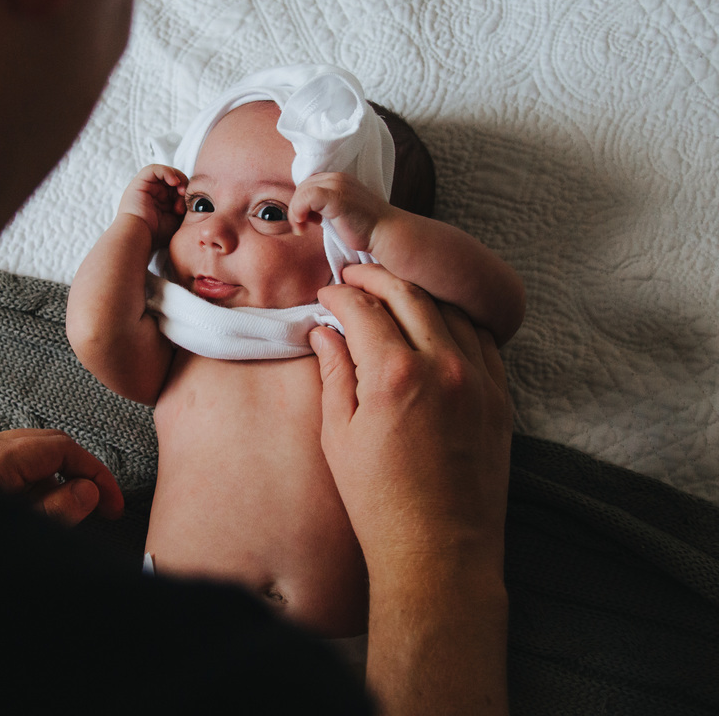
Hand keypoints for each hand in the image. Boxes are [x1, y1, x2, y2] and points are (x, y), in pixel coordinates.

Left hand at [0, 429, 123, 525]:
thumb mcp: (20, 534)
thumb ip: (59, 508)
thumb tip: (86, 493)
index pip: (61, 448)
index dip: (94, 472)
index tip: (109, 498)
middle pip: (44, 442)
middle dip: (77, 471)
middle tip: (98, 502)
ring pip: (24, 450)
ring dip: (52, 475)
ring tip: (65, 510)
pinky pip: (2, 460)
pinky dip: (26, 478)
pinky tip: (32, 507)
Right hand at [116, 164, 187, 248]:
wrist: (139, 236)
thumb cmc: (155, 234)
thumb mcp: (176, 220)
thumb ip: (184, 208)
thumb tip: (196, 202)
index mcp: (161, 204)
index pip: (178, 190)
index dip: (187, 194)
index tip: (190, 205)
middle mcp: (153, 194)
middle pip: (174, 180)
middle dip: (184, 187)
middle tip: (186, 198)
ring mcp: (146, 187)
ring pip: (166, 173)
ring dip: (178, 179)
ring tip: (181, 191)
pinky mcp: (140, 182)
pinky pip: (155, 169)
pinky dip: (167, 172)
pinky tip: (174, 182)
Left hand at [288, 172, 391, 252]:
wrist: (385, 233)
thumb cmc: (364, 227)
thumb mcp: (340, 212)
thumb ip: (323, 207)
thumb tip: (303, 212)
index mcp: (339, 179)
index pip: (309, 183)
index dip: (302, 201)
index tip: (308, 219)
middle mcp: (337, 177)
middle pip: (302, 186)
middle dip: (297, 207)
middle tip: (303, 226)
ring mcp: (337, 185)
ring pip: (301, 191)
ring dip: (295, 212)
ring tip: (303, 229)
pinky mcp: (336, 197)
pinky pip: (306, 198)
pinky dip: (298, 212)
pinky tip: (305, 227)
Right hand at [309, 264, 511, 575]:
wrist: (439, 549)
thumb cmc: (379, 500)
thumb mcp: (338, 434)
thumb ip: (334, 373)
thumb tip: (325, 333)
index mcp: (394, 375)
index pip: (363, 309)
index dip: (340, 295)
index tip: (327, 295)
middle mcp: (442, 367)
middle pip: (409, 294)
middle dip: (377, 278)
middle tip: (355, 275)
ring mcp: (477, 380)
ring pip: (450, 309)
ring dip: (418, 293)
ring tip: (393, 292)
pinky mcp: (500, 396)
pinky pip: (482, 338)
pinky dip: (455, 321)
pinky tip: (436, 324)